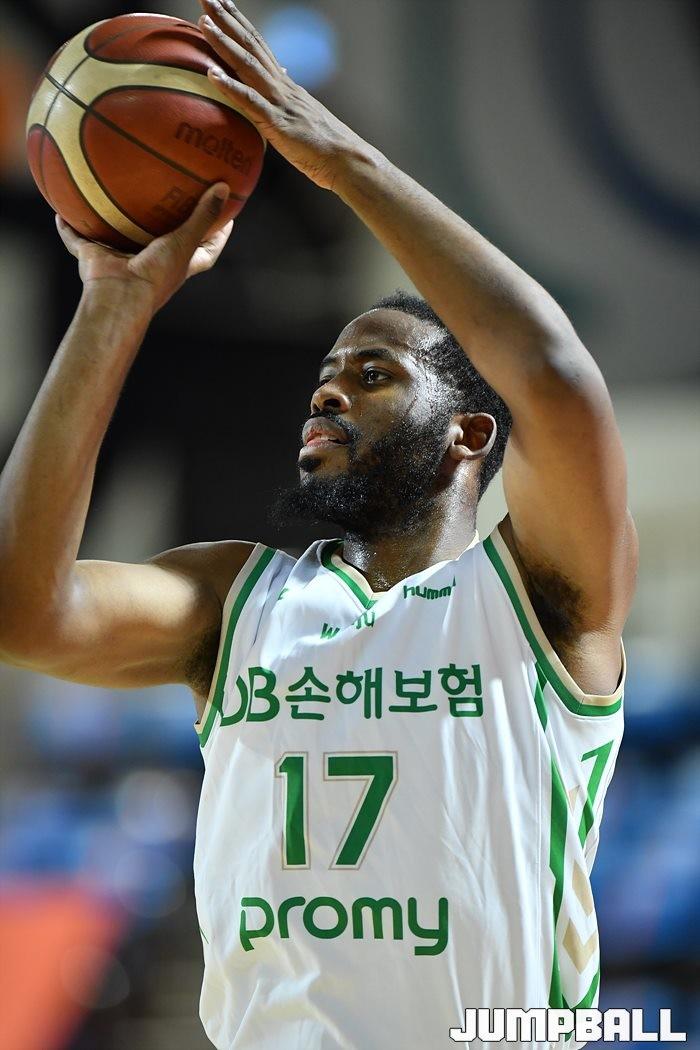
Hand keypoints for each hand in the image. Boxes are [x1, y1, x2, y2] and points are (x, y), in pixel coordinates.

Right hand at [55, 183, 233, 314]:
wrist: (119, 297)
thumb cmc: (156, 276)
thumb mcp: (185, 243)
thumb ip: (203, 217)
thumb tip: (223, 188)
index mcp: (176, 267)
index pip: (204, 253)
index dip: (217, 237)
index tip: (228, 219)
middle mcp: (149, 265)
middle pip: (161, 244)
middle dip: (165, 226)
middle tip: (173, 197)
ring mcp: (120, 261)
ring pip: (116, 238)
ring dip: (113, 223)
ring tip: (114, 195)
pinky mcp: (93, 259)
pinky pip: (76, 239)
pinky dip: (68, 228)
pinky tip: (60, 208)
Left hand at [197, 0, 369, 190]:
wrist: (348, 160)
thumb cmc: (326, 145)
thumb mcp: (303, 115)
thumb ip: (288, 96)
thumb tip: (282, 75)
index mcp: (285, 85)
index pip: (259, 46)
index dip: (239, 23)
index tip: (222, 3)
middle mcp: (282, 87)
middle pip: (251, 46)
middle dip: (227, 20)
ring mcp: (280, 103)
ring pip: (249, 66)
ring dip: (225, 43)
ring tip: (204, 23)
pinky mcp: (278, 125)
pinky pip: (251, 103)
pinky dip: (231, 87)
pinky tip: (212, 73)